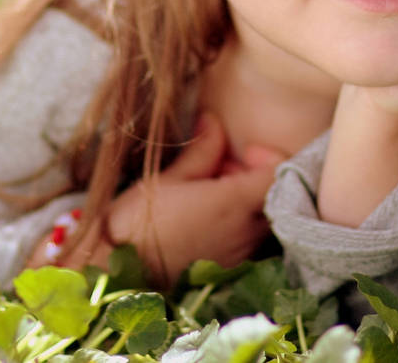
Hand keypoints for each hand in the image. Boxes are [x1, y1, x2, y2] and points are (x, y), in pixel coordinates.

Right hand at [103, 112, 284, 285]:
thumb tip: (213, 121)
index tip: (246, 149)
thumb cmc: (140, 222)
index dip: (269, 156)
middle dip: (252, 175)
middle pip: (273, 195)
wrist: (117, 275)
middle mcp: (246, 232)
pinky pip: (247, 239)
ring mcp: (239, 255)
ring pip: (261, 218)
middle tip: (219, 167)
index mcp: (235, 204)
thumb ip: (202, 150)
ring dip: (244, 199)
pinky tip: (205, 216)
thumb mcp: (169, 177)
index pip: (279, 174)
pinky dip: (236, 221)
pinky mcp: (226, 271)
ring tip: (207, 191)